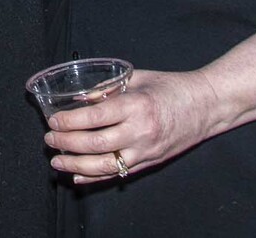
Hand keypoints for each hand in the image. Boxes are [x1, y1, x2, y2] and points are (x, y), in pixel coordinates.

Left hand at [44, 68, 220, 183]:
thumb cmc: (171, 87)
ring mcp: (146, 150)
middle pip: (96, 143)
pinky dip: (96, 178)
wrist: (206, 106)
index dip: (70, 121)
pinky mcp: (150, 162)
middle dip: (67, 143)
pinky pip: (119, 173)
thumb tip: (80, 98)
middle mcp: (141, 131)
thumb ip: (108, 88)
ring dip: (77, 165)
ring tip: (57, 161)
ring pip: (105, 164)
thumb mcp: (137, 79)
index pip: (96, 117)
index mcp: (136, 105)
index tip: (53, 121)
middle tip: (49, 140)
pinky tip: (79, 177)